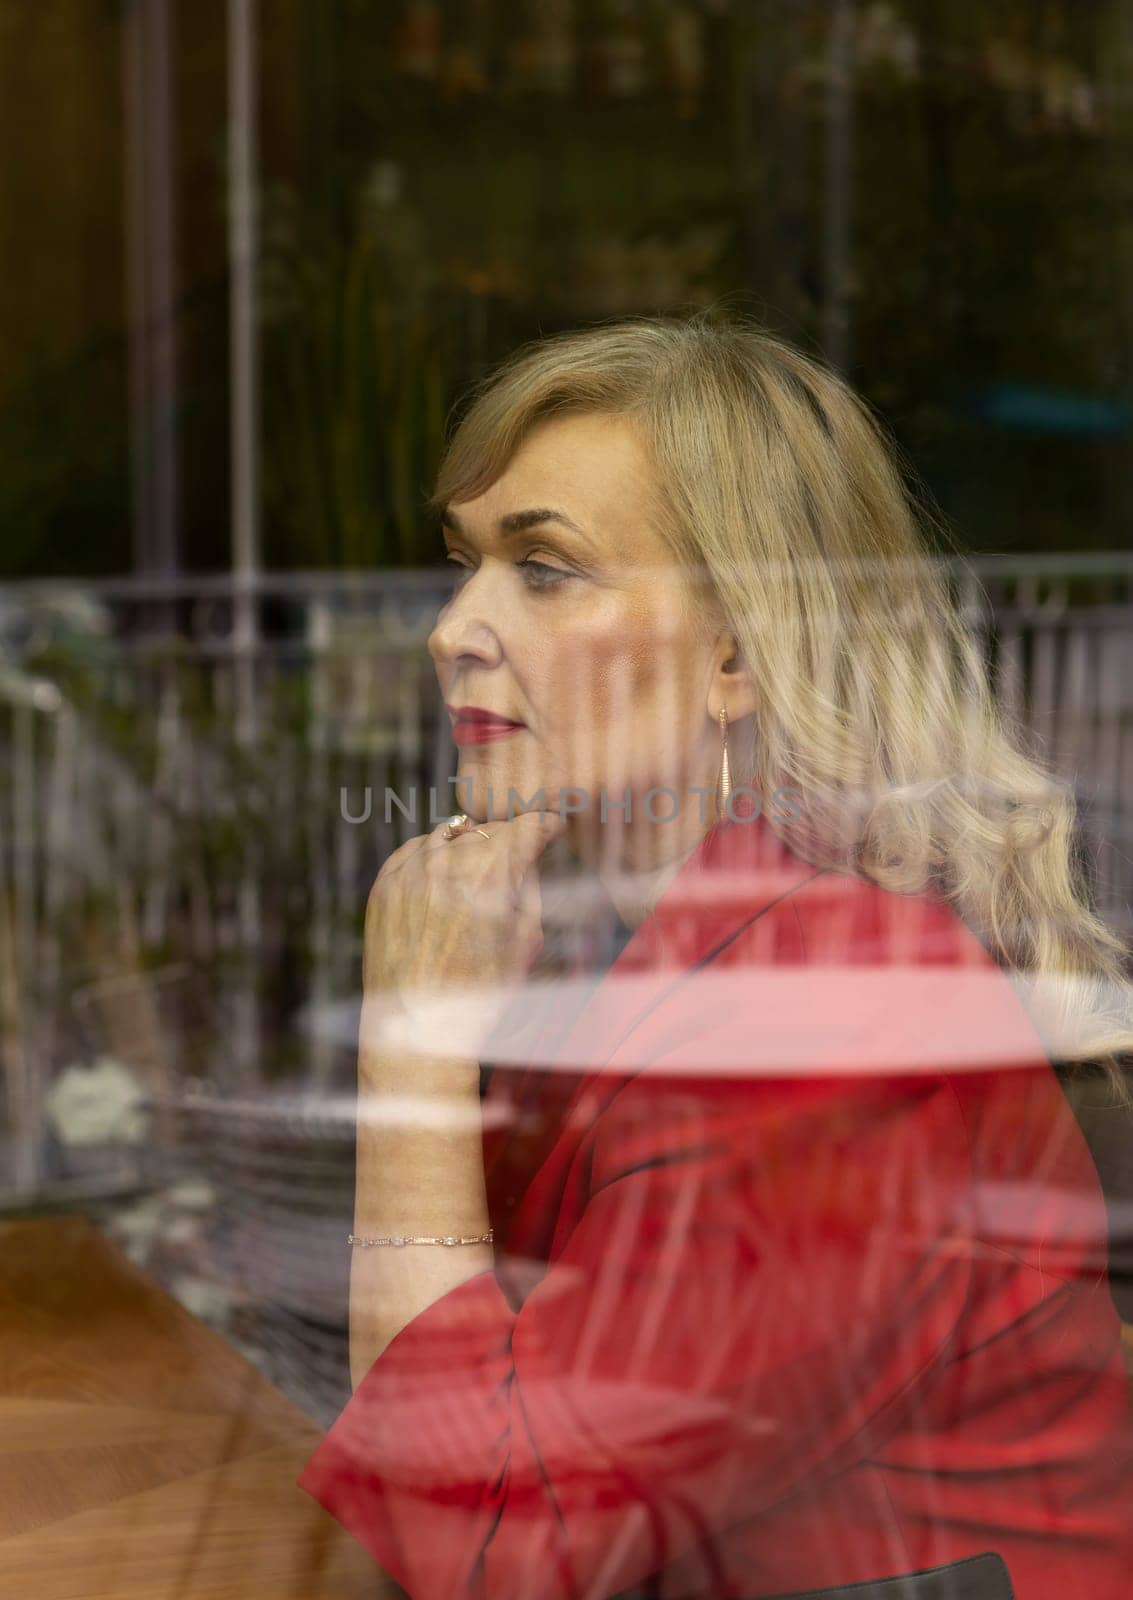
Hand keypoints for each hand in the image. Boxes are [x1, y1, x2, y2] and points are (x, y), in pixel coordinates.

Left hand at [361, 810, 568, 1060]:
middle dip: (508, 841)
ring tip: (478, 873)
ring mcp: (411, 871)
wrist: (419, 1028)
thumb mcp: (527, 939)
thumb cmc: (482, 991)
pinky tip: (443, 878)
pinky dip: (433, 857)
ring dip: (469, 846)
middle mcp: (449, 863)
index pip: (527, 826)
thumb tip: (530, 853)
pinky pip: (415, 850)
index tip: (551, 829)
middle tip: (518, 859)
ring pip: (451, 835)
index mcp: (492, 875)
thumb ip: (531, 885)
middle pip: (489, 829)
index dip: (545, 826)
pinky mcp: (384, 884)